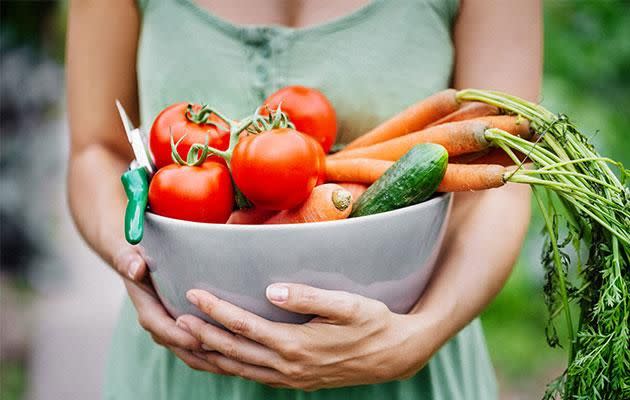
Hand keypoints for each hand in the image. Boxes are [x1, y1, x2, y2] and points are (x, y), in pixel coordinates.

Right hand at [112, 245, 229, 374]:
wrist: (138, 265)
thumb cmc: (138, 257)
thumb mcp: (131, 255)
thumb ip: (129, 261)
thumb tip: (135, 268)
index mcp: (148, 309)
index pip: (162, 328)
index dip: (180, 336)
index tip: (200, 340)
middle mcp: (160, 326)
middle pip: (181, 347)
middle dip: (203, 354)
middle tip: (229, 355)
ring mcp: (173, 332)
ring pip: (192, 354)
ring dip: (213, 360)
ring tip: (239, 361)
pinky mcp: (186, 332)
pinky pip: (201, 351)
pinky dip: (217, 357)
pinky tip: (239, 358)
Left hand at [175, 284, 438, 389]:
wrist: (395, 356)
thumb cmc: (373, 323)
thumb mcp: (348, 305)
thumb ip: (308, 297)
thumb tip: (272, 289)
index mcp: (296, 345)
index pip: (245, 326)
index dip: (216, 310)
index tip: (194, 293)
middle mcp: (288, 366)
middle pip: (234, 352)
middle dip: (202, 335)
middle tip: (175, 319)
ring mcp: (291, 378)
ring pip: (240, 369)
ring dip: (210, 356)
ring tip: (186, 341)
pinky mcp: (296, 381)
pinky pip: (254, 377)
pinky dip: (231, 367)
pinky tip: (221, 358)